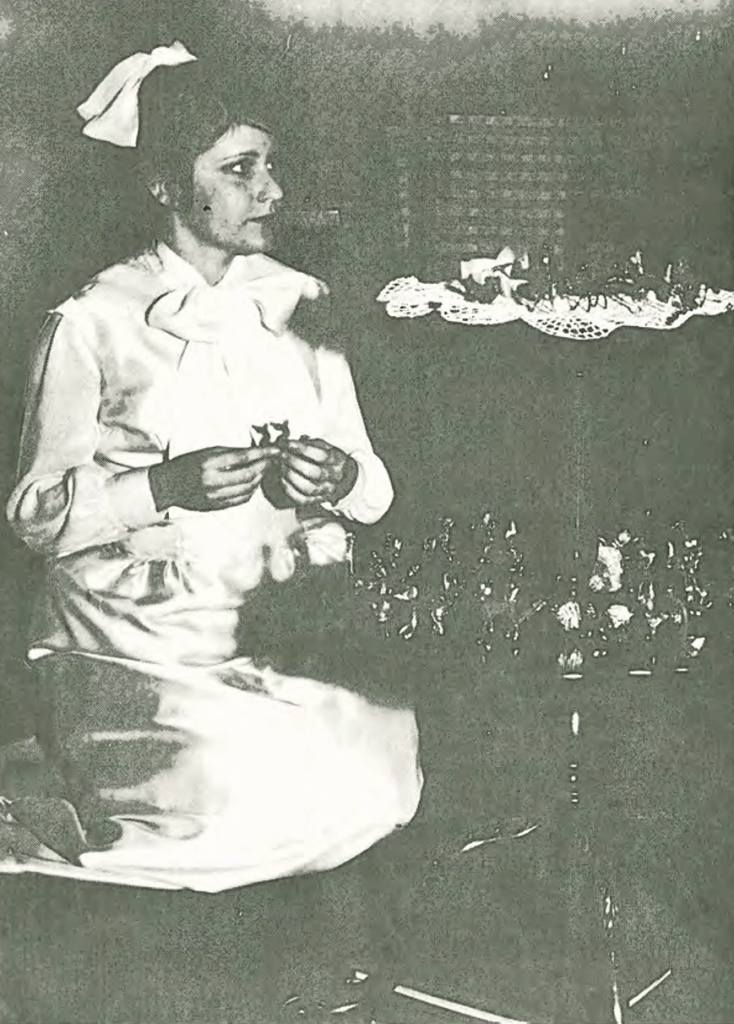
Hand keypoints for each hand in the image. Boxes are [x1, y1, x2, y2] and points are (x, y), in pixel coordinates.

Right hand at [149, 445, 277, 511]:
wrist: (168, 486)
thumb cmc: (187, 464)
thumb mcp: (206, 452)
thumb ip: (230, 453)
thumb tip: (255, 451)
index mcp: (209, 463)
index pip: (243, 457)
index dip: (263, 454)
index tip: (275, 451)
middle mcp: (212, 481)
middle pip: (249, 475)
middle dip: (265, 467)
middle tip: (272, 461)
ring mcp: (214, 496)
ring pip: (248, 489)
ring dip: (259, 480)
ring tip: (263, 471)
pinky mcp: (216, 506)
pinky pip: (241, 500)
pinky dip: (251, 492)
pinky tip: (252, 484)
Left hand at [277, 437, 357, 506]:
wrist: (340, 478)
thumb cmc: (327, 459)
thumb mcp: (323, 447)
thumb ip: (307, 444)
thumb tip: (286, 444)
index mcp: (339, 461)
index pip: (322, 456)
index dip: (303, 450)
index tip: (288, 444)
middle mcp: (336, 478)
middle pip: (315, 473)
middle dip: (294, 462)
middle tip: (282, 455)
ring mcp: (327, 491)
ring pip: (308, 488)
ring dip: (290, 475)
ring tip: (281, 465)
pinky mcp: (317, 501)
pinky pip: (301, 499)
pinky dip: (289, 489)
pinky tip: (283, 478)